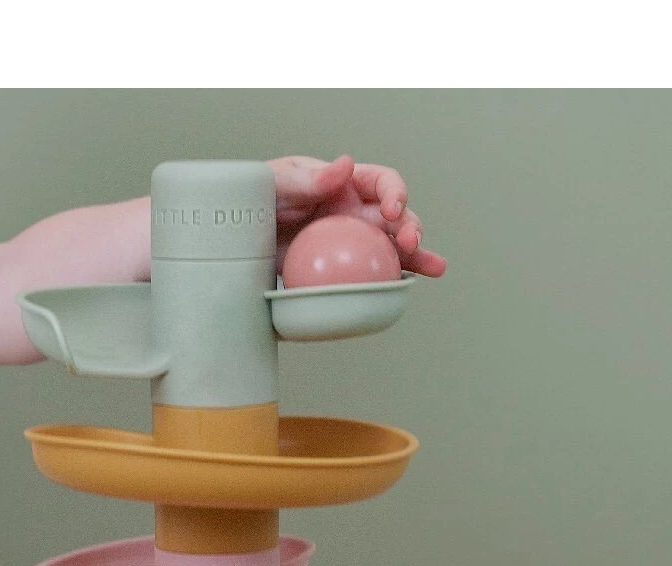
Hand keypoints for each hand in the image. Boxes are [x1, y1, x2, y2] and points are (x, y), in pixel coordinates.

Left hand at [268, 155, 447, 278]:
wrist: (236, 239)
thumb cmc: (255, 199)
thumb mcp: (276, 181)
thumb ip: (307, 177)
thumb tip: (344, 166)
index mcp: (345, 185)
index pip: (382, 182)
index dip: (394, 192)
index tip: (391, 208)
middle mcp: (355, 215)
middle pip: (395, 218)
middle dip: (410, 227)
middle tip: (409, 243)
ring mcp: (351, 246)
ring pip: (391, 250)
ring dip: (416, 258)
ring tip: (435, 268)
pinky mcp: (341, 274)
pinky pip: (368, 280)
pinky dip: (386, 286)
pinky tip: (400, 293)